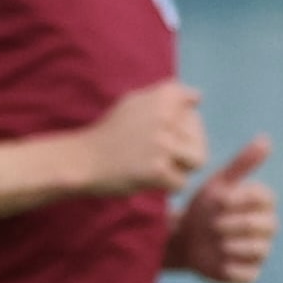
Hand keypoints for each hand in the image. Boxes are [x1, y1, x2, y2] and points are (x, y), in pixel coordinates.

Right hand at [82, 80, 207, 196]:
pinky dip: (166, 185)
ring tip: (155, 164)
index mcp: (163, 97)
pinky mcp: (157, 169)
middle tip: (151, 152)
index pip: (195, 115)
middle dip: (181, 152)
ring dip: (179, 168)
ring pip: (197, 161)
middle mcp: (165, 116)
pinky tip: (145, 176)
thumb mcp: (135, 102)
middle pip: (199, 142)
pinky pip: (181, 183)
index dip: (181, 128)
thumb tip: (198, 97)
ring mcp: (161, 143)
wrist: (83, 160)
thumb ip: (166, 97)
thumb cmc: (112, 133)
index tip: (156, 130)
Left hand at [169, 135, 275, 282]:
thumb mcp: (219, 184)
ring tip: (213, 240)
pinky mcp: (248, 276)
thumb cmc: (203, 208)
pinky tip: (215, 260)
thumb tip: (266, 139)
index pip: (264, 197)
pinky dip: (231, 268)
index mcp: (263, 204)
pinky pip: (247, 275)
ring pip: (257, 250)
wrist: (183, 238)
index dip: (239, 199)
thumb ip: (243, 164)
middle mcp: (267, 229)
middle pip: (264, 225)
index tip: (217, 200)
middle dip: (234, 223)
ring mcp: (259, 254)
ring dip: (231, 244)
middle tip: (212, 223)